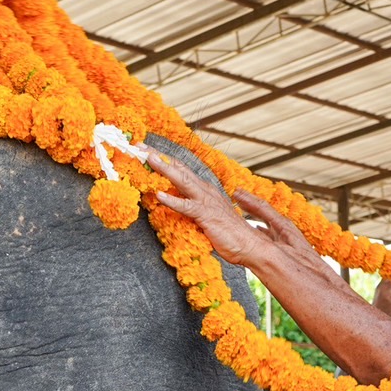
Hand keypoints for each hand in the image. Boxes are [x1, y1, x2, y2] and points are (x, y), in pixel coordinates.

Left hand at [149, 152, 317, 270]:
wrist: (250, 245)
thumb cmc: (229, 234)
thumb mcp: (207, 217)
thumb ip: (194, 208)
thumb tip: (177, 204)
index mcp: (205, 189)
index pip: (181, 170)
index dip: (164, 159)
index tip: (146, 150)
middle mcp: (205, 190)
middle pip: (178, 168)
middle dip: (158, 156)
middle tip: (139, 145)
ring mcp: (206, 201)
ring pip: (181, 181)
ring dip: (164, 169)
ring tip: (148, 159)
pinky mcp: (206, 215)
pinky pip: (187, 206)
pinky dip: (173, 200)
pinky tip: (159, 195)